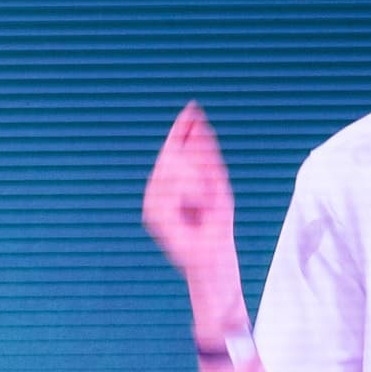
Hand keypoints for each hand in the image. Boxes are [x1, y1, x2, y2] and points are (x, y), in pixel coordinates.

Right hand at [143, 103, 241, 326]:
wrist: (212, 262)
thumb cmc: (216, 230)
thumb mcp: (217, 187)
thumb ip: (206, 158)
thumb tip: (198, 128)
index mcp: (168, 186)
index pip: (173, 150)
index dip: (182, 129)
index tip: (193, 108)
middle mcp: (156, 193)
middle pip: (172, 155)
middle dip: (196, 161)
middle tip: (211, 189)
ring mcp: (153, 204)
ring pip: (173, 168)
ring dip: (198, 180)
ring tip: (207, 204)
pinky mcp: (155, 215)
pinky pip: (175, 186)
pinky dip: (194, 191)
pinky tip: (201, 204)